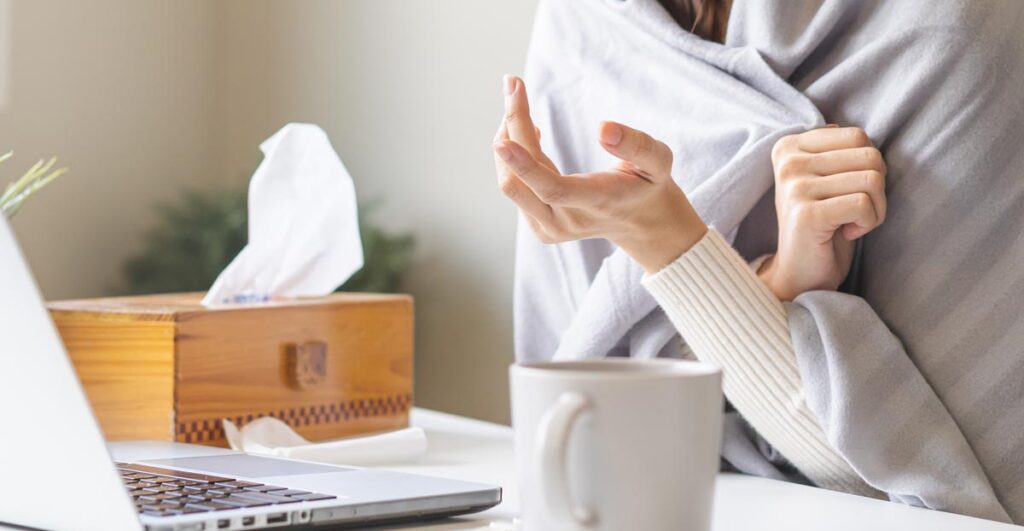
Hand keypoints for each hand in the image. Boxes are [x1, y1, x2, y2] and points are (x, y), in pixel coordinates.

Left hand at [493, 75, 706, 272]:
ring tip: (521, 107)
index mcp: (597, 203)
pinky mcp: (539, 226)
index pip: (553, 189)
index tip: (501, 140)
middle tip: (514, 84)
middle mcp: (566, 222)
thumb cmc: (648, 184)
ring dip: (508, 140)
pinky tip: (532, 136)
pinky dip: (514, 157)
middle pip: (520, 181)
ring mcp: (549, 229)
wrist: (641, 222)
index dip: (525, 166)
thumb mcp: (658, 161)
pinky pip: (515, 187)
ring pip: (510, 184)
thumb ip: (637, 145)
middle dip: (511, 129)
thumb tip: (604, 128)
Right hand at [758, 126, 886, 300]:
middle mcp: (788, 162)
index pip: (858, 136)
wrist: (799, 273)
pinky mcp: (807, 214)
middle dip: (877, 188)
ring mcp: (795, 187)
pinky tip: (848, 233)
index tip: (846, 192)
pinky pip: (865, 204)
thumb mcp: (827, 179)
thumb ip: (840, 151)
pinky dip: (869, 223)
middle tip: (855, 211)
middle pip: (870, 155)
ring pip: (872, 178)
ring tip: (852, 222)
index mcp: (789, 147)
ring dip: (875, 208)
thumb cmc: (822, 225)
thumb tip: (864, 137)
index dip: (867, 167)